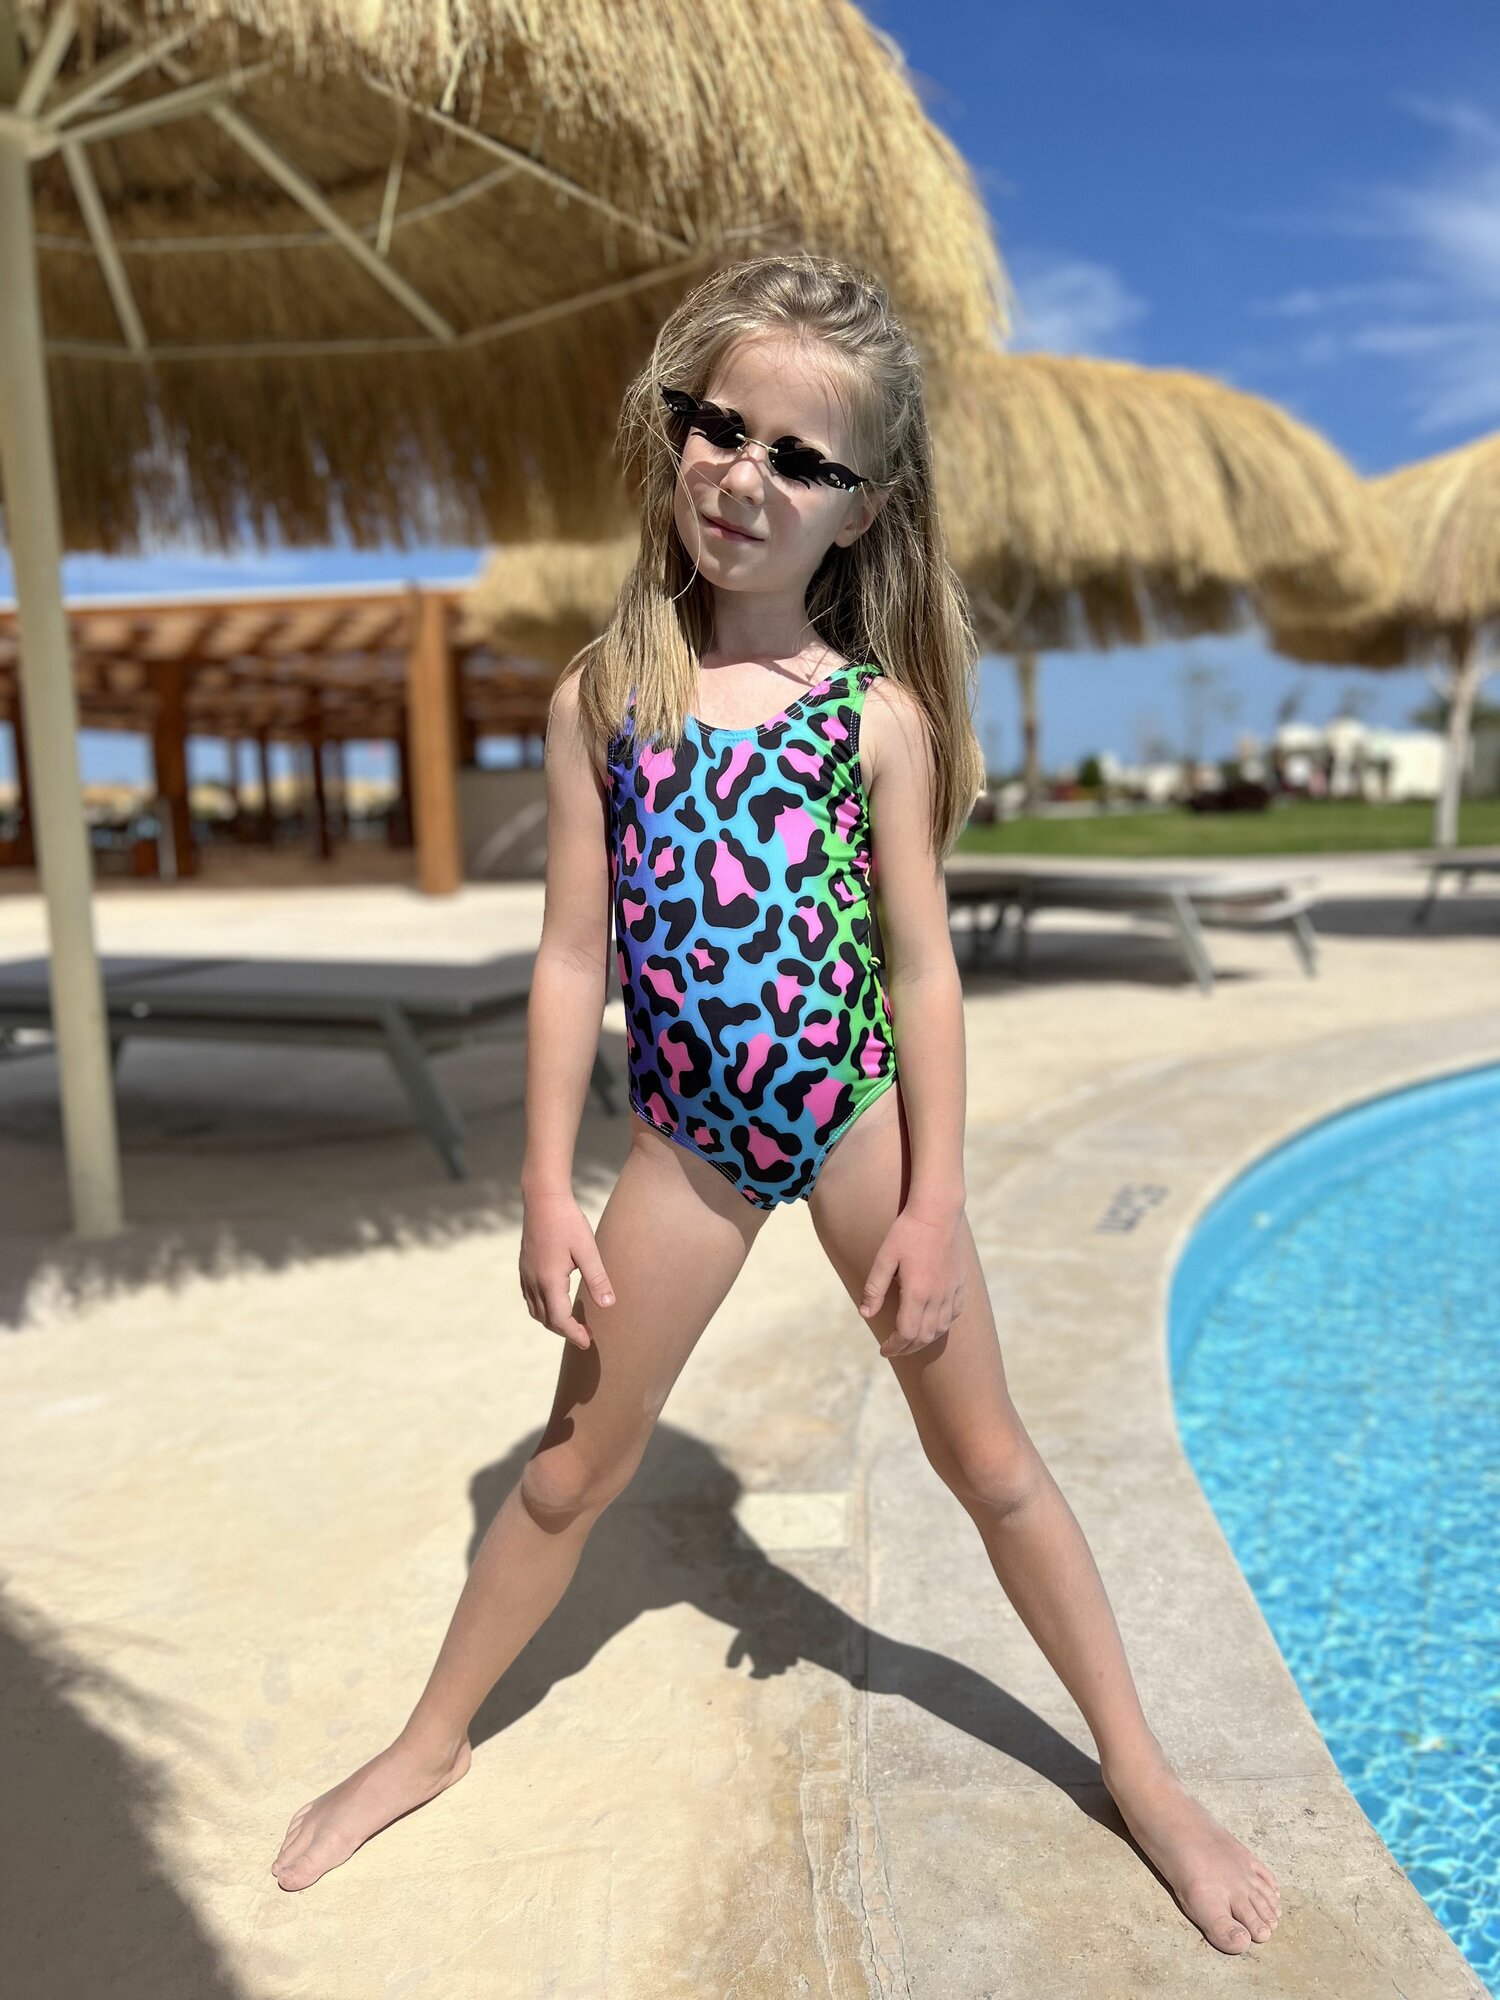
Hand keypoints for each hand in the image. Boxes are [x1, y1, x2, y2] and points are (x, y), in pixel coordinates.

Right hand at [519, 1188, 614, 1348]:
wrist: (542, 1198)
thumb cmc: (567, 1221)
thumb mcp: (587, 1249)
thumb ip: (597, 1278)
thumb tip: (608, 1305)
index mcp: (549, 1280)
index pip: (560, 1320)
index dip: (574, 1334)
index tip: (589, 1342)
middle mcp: (534, 1281)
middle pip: (546, 1319)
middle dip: (566, 1331)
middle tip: (586, 1335)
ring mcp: (526, 1274)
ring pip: (536, 1310)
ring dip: (553, 1322)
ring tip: (572, 1323)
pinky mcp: (524, 1267)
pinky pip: (530, 1298)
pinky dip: (543, 1309)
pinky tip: (556, 1302)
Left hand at [858, 1201, 966, 1356]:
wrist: (938, 1211)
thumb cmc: (907, 1232)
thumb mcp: (884, 1258)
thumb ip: (874, 1288)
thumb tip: (865, 1314)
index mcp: (917, 1292)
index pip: (906, 1333)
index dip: (894, 1346)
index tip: (883, 1350)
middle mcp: (937, 1296)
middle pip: (924, 1336)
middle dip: (907, 1348)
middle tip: (892, 1349)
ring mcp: (951, 1290)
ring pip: (941, 1328)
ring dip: (924, 1339)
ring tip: (910, 1338)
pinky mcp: (959, 1282)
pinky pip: (954, 1313)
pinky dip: (943, 1324)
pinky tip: (933, 1321)